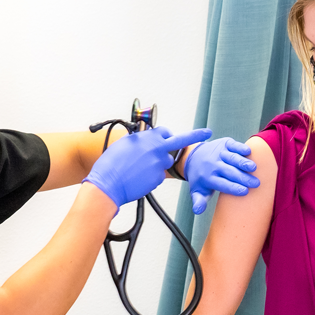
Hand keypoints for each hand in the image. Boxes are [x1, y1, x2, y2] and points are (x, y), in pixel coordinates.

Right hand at [85, 127, 211, 208]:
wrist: (108, 183)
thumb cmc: (111, 164)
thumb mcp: (123, 145)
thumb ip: (138, 141)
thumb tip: (144, 140)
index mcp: (146, 137)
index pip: (164, 132)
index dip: (166, 135)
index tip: (173, 136)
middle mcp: (156, 148)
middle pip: (178, 141)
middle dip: (195, 135)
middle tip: (206, 132)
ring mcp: (159, 163)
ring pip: (167, 162)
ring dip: (160, 164)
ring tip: (141, 169)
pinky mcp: (158, 178)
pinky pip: (159, 176)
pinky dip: (152, 177)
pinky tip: (139, 178)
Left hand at [184, 137, 259, 213]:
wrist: (194, 157)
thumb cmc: (201, 178)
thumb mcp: (197, 191)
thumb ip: (199, 201)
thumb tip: (198, 211)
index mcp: (208, 178)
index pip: (222, 184)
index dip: (233, 188)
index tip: (245, 191)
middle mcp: (213, 164)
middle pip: (230, 172)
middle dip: (243, 178)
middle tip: (256, 183)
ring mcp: (219, 153)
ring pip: (232, 158)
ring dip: (243, 162)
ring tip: (254, 168)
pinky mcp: (224, 144)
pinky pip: (233, 145)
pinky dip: (240, 147)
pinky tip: (249, 152)